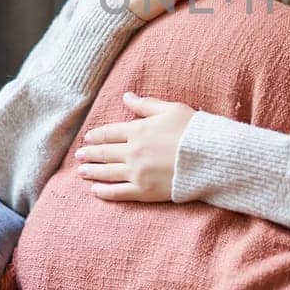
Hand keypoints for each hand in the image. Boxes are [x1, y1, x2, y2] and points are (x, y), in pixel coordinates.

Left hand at [75, 92, 196, 201]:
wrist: (210, 158)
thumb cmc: (193, 130)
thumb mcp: (171, 109)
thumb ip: (145, 105)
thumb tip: (126, 96)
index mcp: (138, 130)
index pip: (109, 132)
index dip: (97, 136)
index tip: (88, 138)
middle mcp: (132, 152)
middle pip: (104, 153)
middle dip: (90, 154)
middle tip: (79, 156)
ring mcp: (137, 173)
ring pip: (107, 172)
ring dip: (92, 172)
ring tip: (82, 171)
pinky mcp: (144, 191)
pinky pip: (118, 193)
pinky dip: (104, 192)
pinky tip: (95, 191)